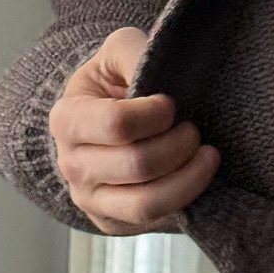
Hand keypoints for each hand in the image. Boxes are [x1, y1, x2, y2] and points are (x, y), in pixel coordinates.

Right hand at [48, 26, 219, 234]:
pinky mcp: (114, 222)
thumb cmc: (116, 84)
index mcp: (67, 119)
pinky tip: (196, 176)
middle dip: (180, 144)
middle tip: (194, 130)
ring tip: (206, 155)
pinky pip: (156, 221)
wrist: (107, 122)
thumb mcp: (119, 54)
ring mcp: (91, 199)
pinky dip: (186, 199)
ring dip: (190, 178)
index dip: (157, 115)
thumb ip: (133, 50)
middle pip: (138, 165)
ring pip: (147, 202)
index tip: (172, 104)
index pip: (118, 124)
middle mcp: (72, 165)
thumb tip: (152, 66)